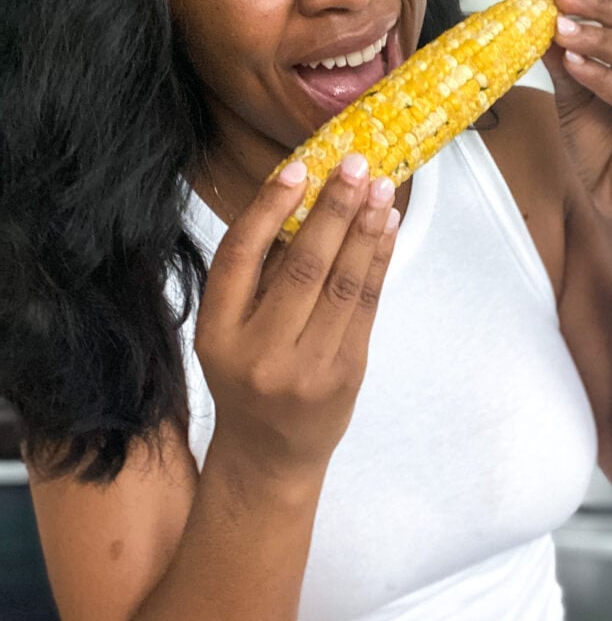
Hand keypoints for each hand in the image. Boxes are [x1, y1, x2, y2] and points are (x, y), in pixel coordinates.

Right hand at [194, 155, 398, 478]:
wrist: (269, 455)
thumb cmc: (245, 382)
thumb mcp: (226, 333)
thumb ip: (255, 277)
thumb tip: (303, 203)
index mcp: (218, 332)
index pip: (241, 256)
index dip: (270, 208)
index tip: (298, 169)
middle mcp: (259, 350)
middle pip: (303, 265)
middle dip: (333, 208)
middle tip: (355, 165)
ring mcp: (307, 365)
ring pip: (342, 283)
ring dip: (364, 229)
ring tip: (379, 189)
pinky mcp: (347, 373)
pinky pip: (366, 305)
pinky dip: (377, 261)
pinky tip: (384, 229)